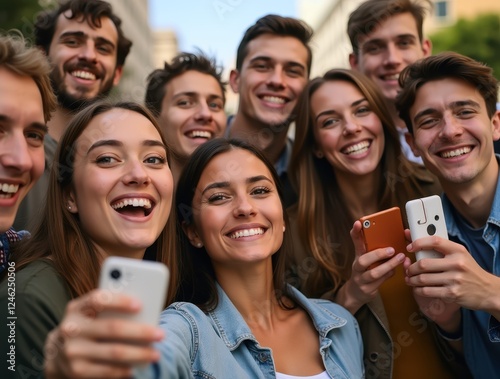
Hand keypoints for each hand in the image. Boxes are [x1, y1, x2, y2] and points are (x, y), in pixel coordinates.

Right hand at [44, 289, 163, 378]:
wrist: (58, 351)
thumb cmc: (88, 324)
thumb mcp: (92, 312)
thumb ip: (111, 306)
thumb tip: (143, 309)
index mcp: (76, 307)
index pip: (98, 299)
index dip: (120, 301)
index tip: (140, 305)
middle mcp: (71, 328)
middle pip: (112, 328)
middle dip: (140, 331)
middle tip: (160, 334)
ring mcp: (72, 350)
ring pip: (113, 352)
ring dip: (139, 354)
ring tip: (156, 354)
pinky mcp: (76, 370)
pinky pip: (107, 371)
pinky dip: (125, 370)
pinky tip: (137, 368)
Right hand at [337, 221, 405, 313]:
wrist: (355, 293)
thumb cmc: (364, 271)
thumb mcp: (365, 258)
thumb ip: (373, 249)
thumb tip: (390, 237)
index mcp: (358, 255)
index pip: (355, 242)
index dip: (355, 232)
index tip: (358, 223)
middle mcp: (357, 267)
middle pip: (363, 260)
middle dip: (378, 254)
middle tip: (391, 250)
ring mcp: (361, 279)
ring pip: (374, 273)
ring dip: (388, 266)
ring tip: (400, 259)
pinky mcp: (367, 289)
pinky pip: (380, 282)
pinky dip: (389, 275)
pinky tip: (395, 270)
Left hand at [405, 235, 499, 322]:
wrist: (488, 291)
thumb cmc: (469, 271)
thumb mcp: (460, 256)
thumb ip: (441, 249)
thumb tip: (414, 238)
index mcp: (458, 250)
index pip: (434, 241)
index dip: (418, 242)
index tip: (409, 247)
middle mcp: (456, 263)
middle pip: (423, 263)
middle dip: (411, 268)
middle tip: (408, 270)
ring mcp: (454, 279)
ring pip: (423, 279)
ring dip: (412, 280)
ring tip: (410, 279)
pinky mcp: (452, 293)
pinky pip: (427, 291)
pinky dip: (418, 290)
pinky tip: (417, 288)